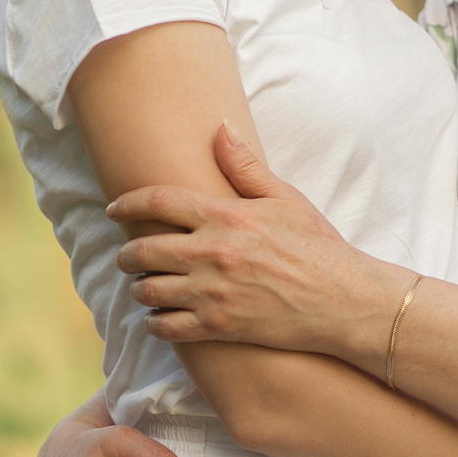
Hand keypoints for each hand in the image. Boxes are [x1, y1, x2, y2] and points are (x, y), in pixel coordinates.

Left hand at [108, 122, 405, 364]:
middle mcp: (212, 253)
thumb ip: (245, 167)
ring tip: (146, 285)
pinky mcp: (218, 327)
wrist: (343, 301)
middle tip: (126, 255)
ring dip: (140, 287)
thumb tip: (220, 129)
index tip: (114, 209)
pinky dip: (155, 321)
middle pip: (143, 250)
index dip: (128, 204)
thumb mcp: (286, 199)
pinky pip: (166, 326)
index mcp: (226, 216)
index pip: (159, 202)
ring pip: (148, 290)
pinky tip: (161, 316)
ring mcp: (212, 293)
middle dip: (126, 253)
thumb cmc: (318, 246)